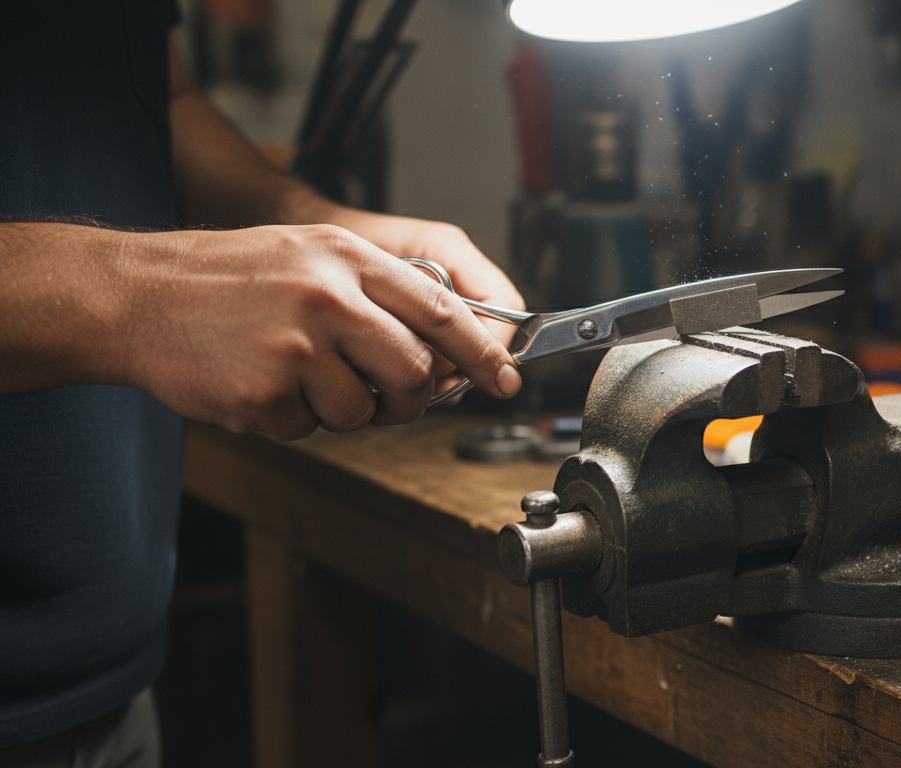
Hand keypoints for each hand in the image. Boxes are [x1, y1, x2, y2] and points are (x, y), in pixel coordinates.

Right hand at [124, 224, 520, 439]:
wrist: (136, 296)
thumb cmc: (227, 279)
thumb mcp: (310, 255)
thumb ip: (378, 295)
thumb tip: (443, 353)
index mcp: (346, 258)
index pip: (441, 310)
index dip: (483, 352)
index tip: (505, 379)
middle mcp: (328, 298)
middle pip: (413, 373)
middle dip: (410, 398)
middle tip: (386, 397)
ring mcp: (296, 348)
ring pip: (363, 412)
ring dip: (340, 409)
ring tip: (295, 374)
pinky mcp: (265, 394)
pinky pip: (309, 429)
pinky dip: (292, 418)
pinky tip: (260, 384)